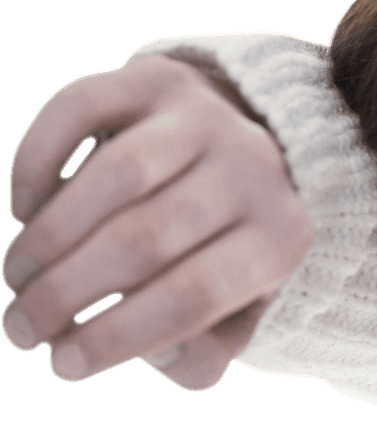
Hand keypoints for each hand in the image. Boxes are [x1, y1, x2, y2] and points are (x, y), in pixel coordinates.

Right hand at [2, 52, 314, 390]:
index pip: (193, 297)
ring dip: (47, 238)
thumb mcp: (234, 317)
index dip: (118, 336)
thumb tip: (149, 350)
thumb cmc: (228, 258)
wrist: (248, 157)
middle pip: (143, 240)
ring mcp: (206, 117)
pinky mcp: (155, 77)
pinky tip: (24, 212)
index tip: (62, 369)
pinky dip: (38, 162)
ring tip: (17, 280)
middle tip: (20, 330)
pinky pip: (78, 109)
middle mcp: (254, 171)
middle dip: (67, 294)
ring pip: (112, 178)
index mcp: (281, 241)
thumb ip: (201, 354)